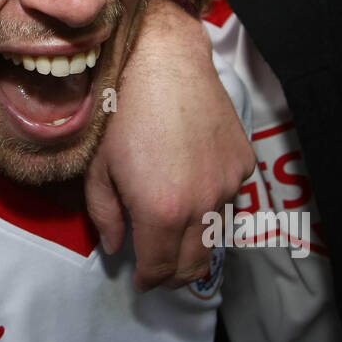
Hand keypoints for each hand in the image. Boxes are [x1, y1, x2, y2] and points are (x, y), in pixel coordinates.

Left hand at [85, 0, 254, 290]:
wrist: (162, 60)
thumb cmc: (119, 110)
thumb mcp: (98, 167)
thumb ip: (105, 215)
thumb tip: (115, 248)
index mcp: (161, 212)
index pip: (160, 269)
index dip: (148, 280)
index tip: (140, 279)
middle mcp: (202, 205)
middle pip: (194, 263)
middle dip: (173, 274)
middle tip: (158, 269)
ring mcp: (228, 184)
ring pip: (216, 235)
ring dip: (195, 243)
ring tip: (175, 234)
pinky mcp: (243, 162)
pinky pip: (230, 198)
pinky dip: (213, 206)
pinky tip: (194, 190)